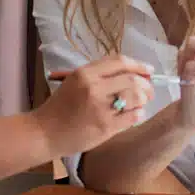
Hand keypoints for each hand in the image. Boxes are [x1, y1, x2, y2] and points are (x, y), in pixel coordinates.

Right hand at [35, 55, 152, 154]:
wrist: (45, 132)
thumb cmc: (60, 107)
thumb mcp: (74, 82)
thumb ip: (99, 75)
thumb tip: (131, 72)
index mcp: (85, 73)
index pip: (120, 62)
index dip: (138, 65)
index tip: (149, 70)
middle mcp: (93, 87)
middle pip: (132, 80)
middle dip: (146, 85)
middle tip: (149, 91)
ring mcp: (100, 108)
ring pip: (135, 98)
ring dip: (143, 100)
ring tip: (142, 103)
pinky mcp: (106, 127)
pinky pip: (132, 117)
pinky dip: (138, 114)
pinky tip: (135, 115)